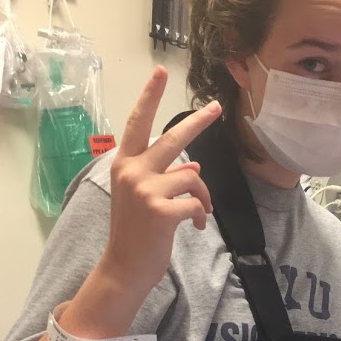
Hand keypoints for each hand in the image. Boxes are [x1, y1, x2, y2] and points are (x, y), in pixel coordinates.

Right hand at [103, 66, 221, 298]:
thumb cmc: (135, 233)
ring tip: (198, 213)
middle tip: (216, 108)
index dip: (149, 97)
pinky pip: (195, 202)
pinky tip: (193, 226)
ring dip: (202, 196)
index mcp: (124, 164)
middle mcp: (132, 171)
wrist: (124, 267)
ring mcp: (145, 190)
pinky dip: (199, 215)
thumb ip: (163, 177)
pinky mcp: (161, 210)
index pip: (138, 123)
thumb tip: (194, 166)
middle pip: (173, 139)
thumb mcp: (144, 198)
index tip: (160, 73)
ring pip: (192, 177)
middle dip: (198, 122)